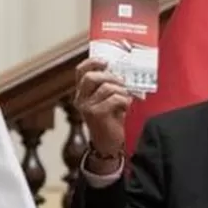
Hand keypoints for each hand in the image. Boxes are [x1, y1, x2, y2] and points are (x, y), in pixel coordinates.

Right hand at [74, 58, 132, 174]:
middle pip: (91, 76)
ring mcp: (86, 107)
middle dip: (111, 76)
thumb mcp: (110, 100)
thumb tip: (124, 72)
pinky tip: (126, 106)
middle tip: (122, 82)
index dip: (92, 62)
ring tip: (127, 98)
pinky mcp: (95, 114)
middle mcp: (81, 99)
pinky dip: (124, 100)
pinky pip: (113, 98)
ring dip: (121, 90)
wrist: (109, 145)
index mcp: (83, 92)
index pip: (81, 71)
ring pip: (106, 87)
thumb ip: (111, 86)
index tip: (106, 62)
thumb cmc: (112, 120)